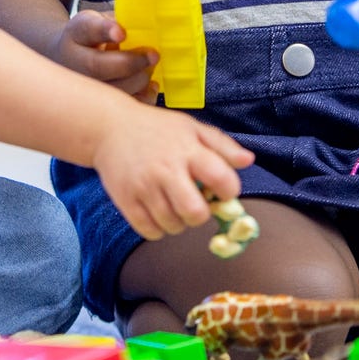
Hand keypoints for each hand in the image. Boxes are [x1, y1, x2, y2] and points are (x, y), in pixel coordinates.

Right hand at [54, 9, 158, 102]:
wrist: (70, 59)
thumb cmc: (92, 38)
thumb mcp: (99, 21)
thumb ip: (118, 22)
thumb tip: (149, 26)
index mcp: (76, 34)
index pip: (88, 29)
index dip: (105, 31)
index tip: (122, 32)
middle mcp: (74, 63)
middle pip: (97, 67)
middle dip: (130, 63)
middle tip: (153, 55)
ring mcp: (84, 88)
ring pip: (111, 90)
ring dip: (139, 80)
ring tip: (150, 68)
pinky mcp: (98, 104)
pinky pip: (123, 104)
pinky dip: (144, 97)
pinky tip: (150, 85)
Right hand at [91, 106, 251, 241]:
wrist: (109, 128)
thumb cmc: (157, 129)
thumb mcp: (192, 128)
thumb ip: (222, 145)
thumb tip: (249, 161)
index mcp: (187, 150)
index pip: (220, 178)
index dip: (229, 190)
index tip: (223, 190)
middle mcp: (166, 169)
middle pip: (195, 213)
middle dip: (201, 215)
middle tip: (195, 204)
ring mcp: (143, 187)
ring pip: (173, 226)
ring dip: (179, 222)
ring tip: (174, 205)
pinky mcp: (125, 201)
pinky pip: (150, 231)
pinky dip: (159, 229)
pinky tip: (158, 212)